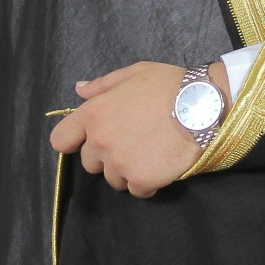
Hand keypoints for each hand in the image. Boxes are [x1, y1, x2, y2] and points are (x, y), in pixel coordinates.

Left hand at [48, 61, 201, 197]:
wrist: (204, 106)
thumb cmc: (169, 85)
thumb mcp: (135, 73)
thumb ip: (103, 85)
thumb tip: (80, 89)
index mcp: (94, 114)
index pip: (61, 140)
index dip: (74, 141)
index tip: (90, 140)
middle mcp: (101, 142)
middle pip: (91, 163)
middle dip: (107, 156)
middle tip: (133, 142)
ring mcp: (120, 164)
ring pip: (114, 179)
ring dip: (127, 171)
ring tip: (150, 153)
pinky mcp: (141, 180)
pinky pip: (137, 190)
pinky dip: (147, 183)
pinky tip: (161, 165)